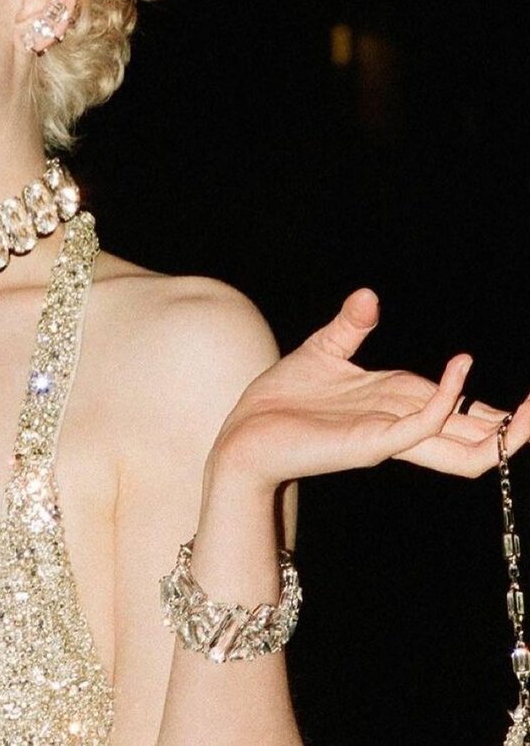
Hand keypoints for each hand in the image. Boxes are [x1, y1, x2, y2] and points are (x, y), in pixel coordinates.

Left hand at [210, 289, 529, 490]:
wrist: (245, 430)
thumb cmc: (283, 398)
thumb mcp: (323, 350)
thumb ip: (352, 326)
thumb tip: (370, 296)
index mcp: (395, 404)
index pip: (459, 412)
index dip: (492, 408)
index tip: (525, 402)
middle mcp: (399, 425)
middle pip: (474, 438)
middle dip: (516, 429)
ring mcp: (388, 438)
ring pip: (463, 452)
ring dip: (501, 433)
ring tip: (529, 410)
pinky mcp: (369, 444)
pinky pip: (419, 427)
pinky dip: (445, 402)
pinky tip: (459, 372)